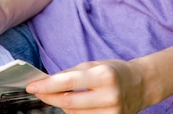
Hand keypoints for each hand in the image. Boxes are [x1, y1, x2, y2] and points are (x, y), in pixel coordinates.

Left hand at [26, 59, 144, 112]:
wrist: (140, 85)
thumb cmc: (114, 71)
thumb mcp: (94, 65)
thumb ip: (71, 74)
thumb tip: (47, 81)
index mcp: (104, 76)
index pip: (68, 82)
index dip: (47, 85)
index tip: (32, 85)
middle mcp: (109, 96)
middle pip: (69, 102)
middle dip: (49, 97)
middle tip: (37, 92)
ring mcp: (112, 113)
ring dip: (62, 106)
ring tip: (58, 96)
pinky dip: (74, 113)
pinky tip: (71, 105)